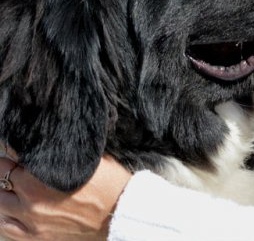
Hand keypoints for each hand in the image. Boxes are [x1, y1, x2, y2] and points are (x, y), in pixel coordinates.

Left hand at [0, 147, 130, 240]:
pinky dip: (7, 215)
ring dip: (6, 191)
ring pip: (1, 201)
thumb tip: (49, 140)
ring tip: (17, 186)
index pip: (11, 156)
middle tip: (19, 164)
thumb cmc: (110, 182)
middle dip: (9, 167)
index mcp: (41, 176)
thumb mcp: (87, 157)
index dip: (16, 149)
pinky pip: (6, 227)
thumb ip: (62, 151)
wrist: (122, 213)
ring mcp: (31, 220)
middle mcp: (31, 198)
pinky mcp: (36, 237)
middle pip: (2, 176)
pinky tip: (15, 209)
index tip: (22, 148)